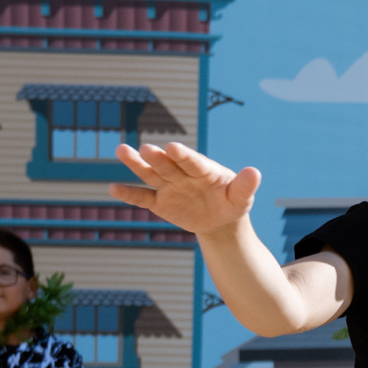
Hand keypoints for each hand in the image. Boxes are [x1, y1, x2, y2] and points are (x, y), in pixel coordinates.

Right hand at [110, 142, 261, 237]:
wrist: (220, 219)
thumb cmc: (232, 203)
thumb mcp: (241, 198)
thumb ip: (245, 186)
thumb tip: (255, 172)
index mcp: (203, 169)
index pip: (192, 161)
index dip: (183, 156)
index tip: (173, 148)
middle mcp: (182, 174)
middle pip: (168, 165)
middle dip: (158, 158)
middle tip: (146, 149)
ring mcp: (169, 186)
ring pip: (150, 174)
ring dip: (136, 164)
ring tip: (122, 150)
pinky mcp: (160, 202)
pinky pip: (143, 198)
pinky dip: (129, 194)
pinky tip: (113, 188)